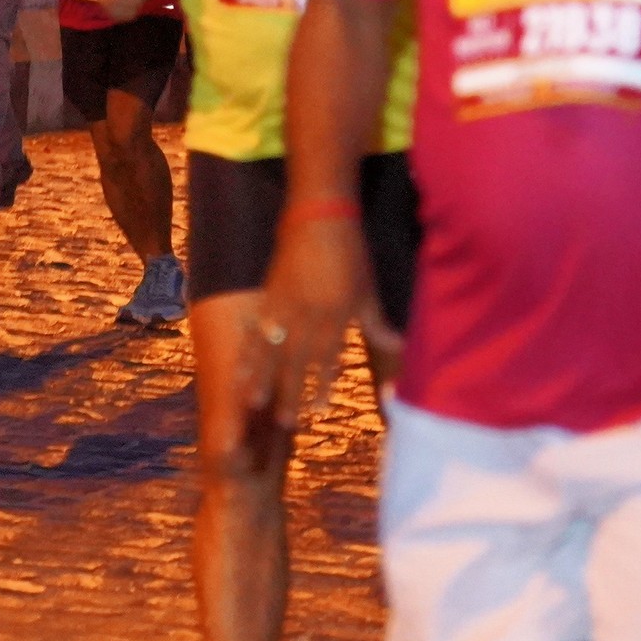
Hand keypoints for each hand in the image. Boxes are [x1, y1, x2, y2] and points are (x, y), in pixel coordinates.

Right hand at [238, 211, 369, 448]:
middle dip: (289, 391)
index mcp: (334, 313)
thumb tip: (400, 346)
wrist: (318, 219)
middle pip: (295, 359)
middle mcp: (307, 313)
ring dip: (262, 378)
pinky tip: (240, 370)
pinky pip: (255, 329)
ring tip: (254, 403)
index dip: (322, 383)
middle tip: (283, 422)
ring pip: (270, 348)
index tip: (318, 410)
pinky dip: (247, 351)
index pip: (328, 355)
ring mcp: (284, 305)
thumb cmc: (350, 254)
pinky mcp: (268, 297)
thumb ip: (377, 324)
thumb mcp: (367, 290)